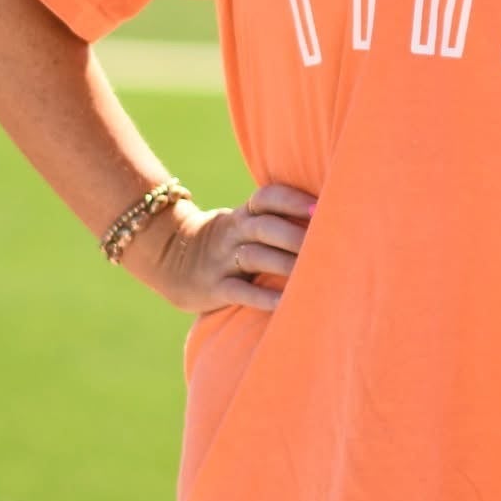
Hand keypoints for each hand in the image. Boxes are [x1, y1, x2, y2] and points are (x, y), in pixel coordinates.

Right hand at [129, 182, 318, 315]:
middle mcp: (232, 232)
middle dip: (295, 234)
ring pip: (254, 256)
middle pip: (265, 227)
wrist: (169, 259)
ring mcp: (221, 259)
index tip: (321, 207)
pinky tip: (285, 303)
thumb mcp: (243, 222)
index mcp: (243, 214)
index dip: (292, 200)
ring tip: (313, 273)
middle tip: (329, 244)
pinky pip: (238, 291)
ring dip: (284, 263)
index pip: (267, 197)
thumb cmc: (227, 241)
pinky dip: (263, 297)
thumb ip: (276, 218)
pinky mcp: (213, 287)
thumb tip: (331, 219)